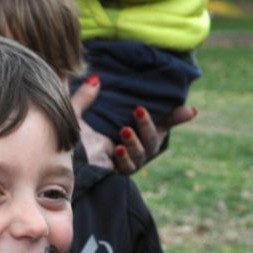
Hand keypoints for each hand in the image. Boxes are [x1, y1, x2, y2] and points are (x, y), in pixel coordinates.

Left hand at [70, 76, 195, 173]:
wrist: (60, 160)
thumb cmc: (68, 137)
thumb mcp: (78, 112)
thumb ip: (88, 95)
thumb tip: (97, 79)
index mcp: (130, 129)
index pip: (159, 123)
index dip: (176, 117)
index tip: (192, 110)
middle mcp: (133, 146)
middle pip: (154, 139)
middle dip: (148, 125)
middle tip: (138, 111)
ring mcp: (128, 161)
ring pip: (145, 153)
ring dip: (136, 141)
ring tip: (124, 131)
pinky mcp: (119, 174)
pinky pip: (130, 167)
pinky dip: (126, 158)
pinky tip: (118, 150)